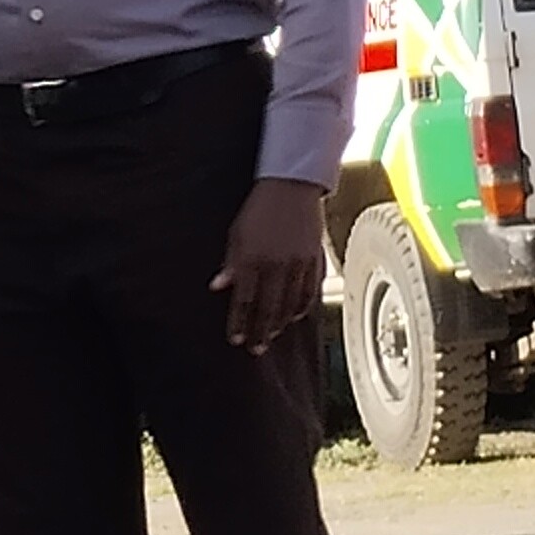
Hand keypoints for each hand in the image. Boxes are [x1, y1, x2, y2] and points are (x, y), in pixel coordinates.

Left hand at [211, 176, 327, 353]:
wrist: (292, 185)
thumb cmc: (259, 207)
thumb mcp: (237, 232)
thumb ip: (231, 262)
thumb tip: (218, 287)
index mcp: (253, 258)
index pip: (244, 300)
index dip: (239, 322)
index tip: (235, 339)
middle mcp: (277, 265)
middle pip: (268, 309)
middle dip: (260, 332)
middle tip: (255, 349)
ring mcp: (299, 264)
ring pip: (291, 305)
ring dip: (280, 324)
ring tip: (272, 336)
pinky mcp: (316, 260)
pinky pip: (310, 292)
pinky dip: (302, 308)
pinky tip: (295, 316)